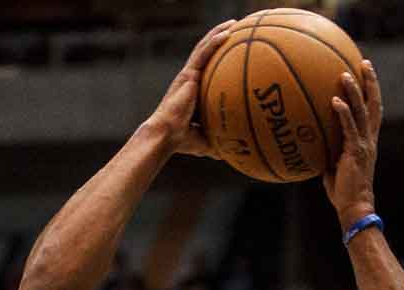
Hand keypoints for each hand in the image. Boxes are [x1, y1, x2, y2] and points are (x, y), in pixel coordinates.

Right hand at [144, 20, 236, 157]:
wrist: (166, 136)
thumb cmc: (182, 141)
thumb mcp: (206, 140)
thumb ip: (220, 141)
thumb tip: (235, 154)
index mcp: (194, 90)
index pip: (208, 69)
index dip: (219, 57)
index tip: (235, 49)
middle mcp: (191, 79)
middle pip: (207, 52)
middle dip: (220, 38)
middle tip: (237, 28)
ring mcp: (188, 75)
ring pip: (205, 47)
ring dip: (219, 32)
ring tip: (234, 22)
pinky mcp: (187, 74)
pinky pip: (203, 53)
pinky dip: (215, 41)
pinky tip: (228, 32)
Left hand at [324, 61, 381, 228]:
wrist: (354, 207)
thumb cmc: (343, 192)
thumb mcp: (334, 167)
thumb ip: (328, 152)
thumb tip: (311, 144)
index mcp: (367, 141)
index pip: (373, 111)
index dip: (371, 91)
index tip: (365, 73)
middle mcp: (370, 139)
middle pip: (374, 104)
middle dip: (370, 82)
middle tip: (363, 62)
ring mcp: (364, 144)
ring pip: (363, 111)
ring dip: (354, 92)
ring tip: (344, 74)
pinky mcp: (356, 151)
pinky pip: (350, 128)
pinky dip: (343, 113)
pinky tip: (334, 101)